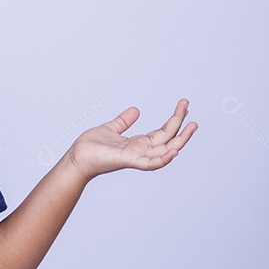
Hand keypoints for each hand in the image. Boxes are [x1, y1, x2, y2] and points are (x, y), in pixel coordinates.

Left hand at [66, 98, 197, 179]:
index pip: (162, 132)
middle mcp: (141, 151)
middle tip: (189, 108)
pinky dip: (164, 159)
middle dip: (181, 126)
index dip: (174, 120)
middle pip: (168, 139)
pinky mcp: (128, 160)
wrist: (76, 157)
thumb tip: (136, 110)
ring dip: (180, 140)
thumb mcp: (111, 128)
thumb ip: (124, 121)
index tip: (184, 106)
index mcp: (138, 143)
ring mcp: (136, 157)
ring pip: (165, 151)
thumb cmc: (91, 146)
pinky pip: (150, 163)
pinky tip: (175, 151)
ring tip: (192, 126)